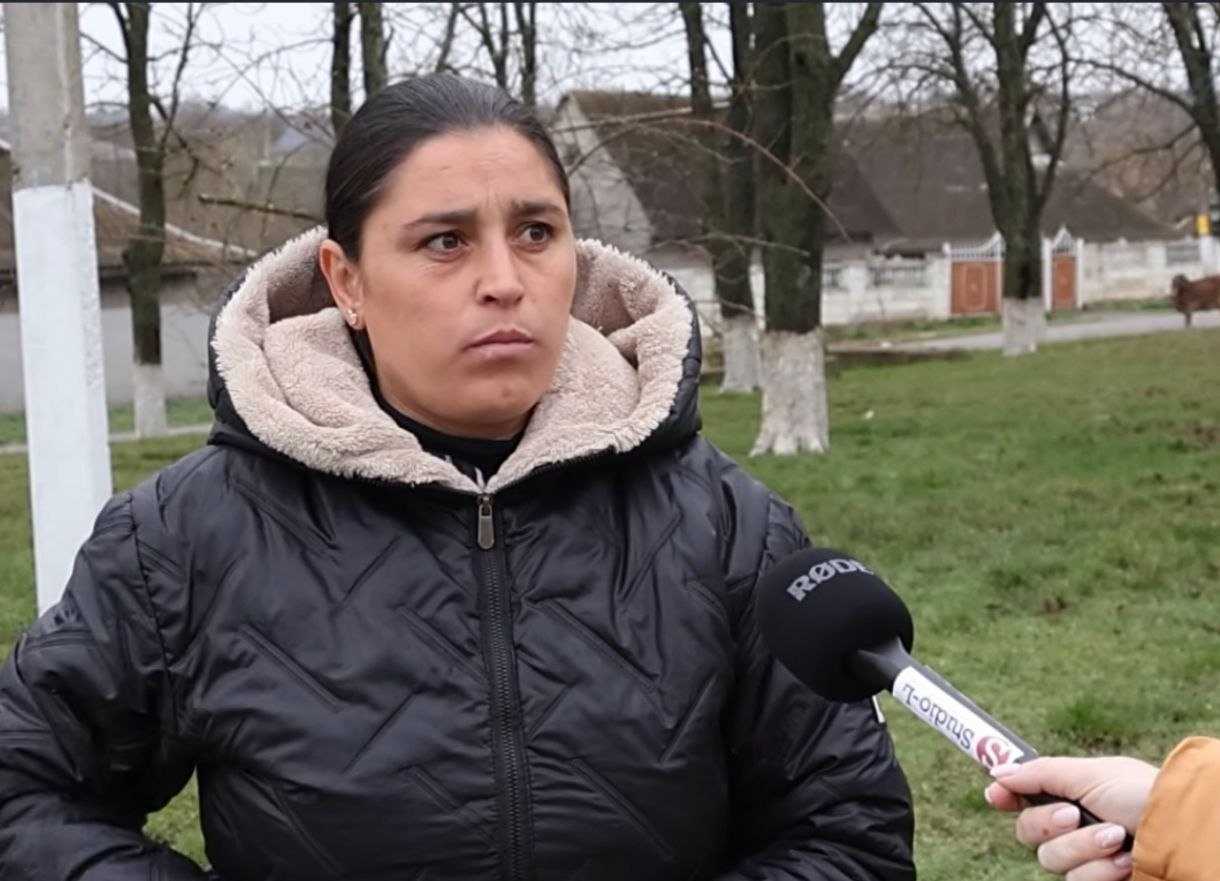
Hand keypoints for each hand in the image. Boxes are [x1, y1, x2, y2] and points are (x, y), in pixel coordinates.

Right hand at [983, 756, 1159, 880]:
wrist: (1182, 833)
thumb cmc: (1143, 796)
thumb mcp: (1089, 774)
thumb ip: (1039, 773)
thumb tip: (996, 772)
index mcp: (1071, 795)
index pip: (1025, 799)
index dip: (1006, 797)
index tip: (997, 796)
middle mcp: (1075, 827)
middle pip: (1028, 833)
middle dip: (1050, 825)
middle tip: (1073, 816)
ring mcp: (1087, 859)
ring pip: (1051, 861)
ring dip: (1084, 848)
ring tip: (1118, 840)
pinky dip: (1100, 871)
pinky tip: (1125, 862)